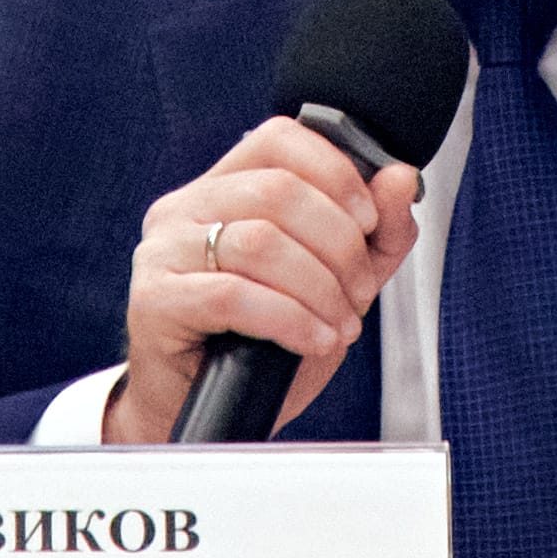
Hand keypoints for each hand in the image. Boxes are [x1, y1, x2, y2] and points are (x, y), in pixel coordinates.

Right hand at [101, 118, 421, 445]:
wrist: (209, 418)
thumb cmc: (264, 345)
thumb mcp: (336, 283)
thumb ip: (375, 232)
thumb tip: (401, 178)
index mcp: (223, 188)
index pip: (278, 139)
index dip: (334, 172)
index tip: (368, 219)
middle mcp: (185, 208)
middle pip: (278, 191)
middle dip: (339, 244)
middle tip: (359, 290)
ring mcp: (163, 251)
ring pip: (261, 241)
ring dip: (320, 288)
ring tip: (339, 324)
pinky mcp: (155, 300)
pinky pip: (234, 295)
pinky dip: (290, 319)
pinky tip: (312, 340)